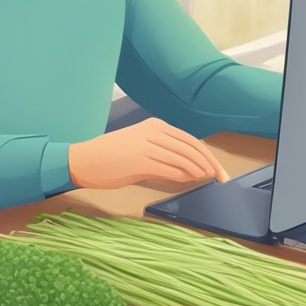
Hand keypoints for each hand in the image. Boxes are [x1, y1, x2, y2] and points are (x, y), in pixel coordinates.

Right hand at [67, 117, 231, 188]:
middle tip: (221, 177)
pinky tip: (190, 180)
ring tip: (206, 179)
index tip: (218, 169)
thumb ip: (164, 155)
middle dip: (209, 163)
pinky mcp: (139, 160)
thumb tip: (189, 170)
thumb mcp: (141, 147)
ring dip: (198, 170)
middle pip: (191, 148)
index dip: (207, 155)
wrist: (84, 160)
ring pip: (182, 158)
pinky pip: (169, 168)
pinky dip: (183, 175)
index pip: (190, 140)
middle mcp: (153, 132)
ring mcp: (146, 145)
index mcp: (155, 126)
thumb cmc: (111, 156)